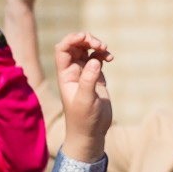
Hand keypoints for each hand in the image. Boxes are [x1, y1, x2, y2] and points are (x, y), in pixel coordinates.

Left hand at [55, 32, 113, 163]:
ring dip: (96, 45)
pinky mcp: (96, 78)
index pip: (62, 49)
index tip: (86, 38)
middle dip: (87, 40)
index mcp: (65, 75)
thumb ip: (88, 80)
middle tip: (100, 45)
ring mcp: (84, 74)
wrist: (91, 133)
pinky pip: (97, 59)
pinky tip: (110, 58)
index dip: (72, 39)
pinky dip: (104, 54)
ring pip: (87, 50)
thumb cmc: (83, 119)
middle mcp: (73, 72)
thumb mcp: (86, 101)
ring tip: (106, 51)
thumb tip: (93, 60)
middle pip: (75, 46)